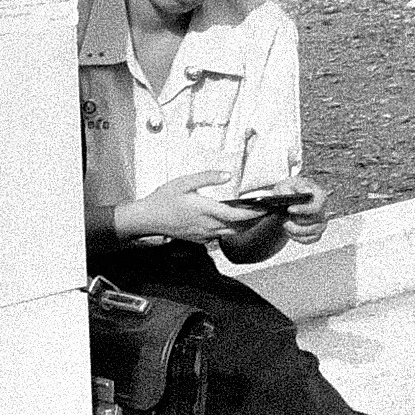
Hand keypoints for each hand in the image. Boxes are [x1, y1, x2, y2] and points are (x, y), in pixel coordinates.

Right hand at [134, 168, 281, 250]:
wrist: (148, 219)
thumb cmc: (163, 199)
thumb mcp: (184, 182)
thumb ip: (208, 177)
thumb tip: (228, 175)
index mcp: (205, 210)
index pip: (237, 215)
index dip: (254, 213)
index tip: (265, 208)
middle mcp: (207, 226)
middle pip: (239, 227)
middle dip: (254, 220)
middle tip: (266, 211)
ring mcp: (204, 235)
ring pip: (231, 234)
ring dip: (244, 226)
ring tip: (255, 215)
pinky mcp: (200, 239)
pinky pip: (220, 236)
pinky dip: (231, 230)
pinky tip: (233, 221)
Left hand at [281, 176, 328, 241]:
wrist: (287, 199)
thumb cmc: (288, 189)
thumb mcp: (287, 184)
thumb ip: (295, 186)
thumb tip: (305, 190)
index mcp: (320, 195)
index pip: (317, 206)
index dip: (304, 210)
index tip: (289, 209)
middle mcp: (324, 209)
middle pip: (314, 221)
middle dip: (297, 222)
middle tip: (285, 220)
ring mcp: (321, 221)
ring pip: (313, 232)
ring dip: (296, 231)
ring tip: (286, 225)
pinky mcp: (317, 232)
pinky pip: (310, 239)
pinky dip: (298, 238)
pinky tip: (290, 232)